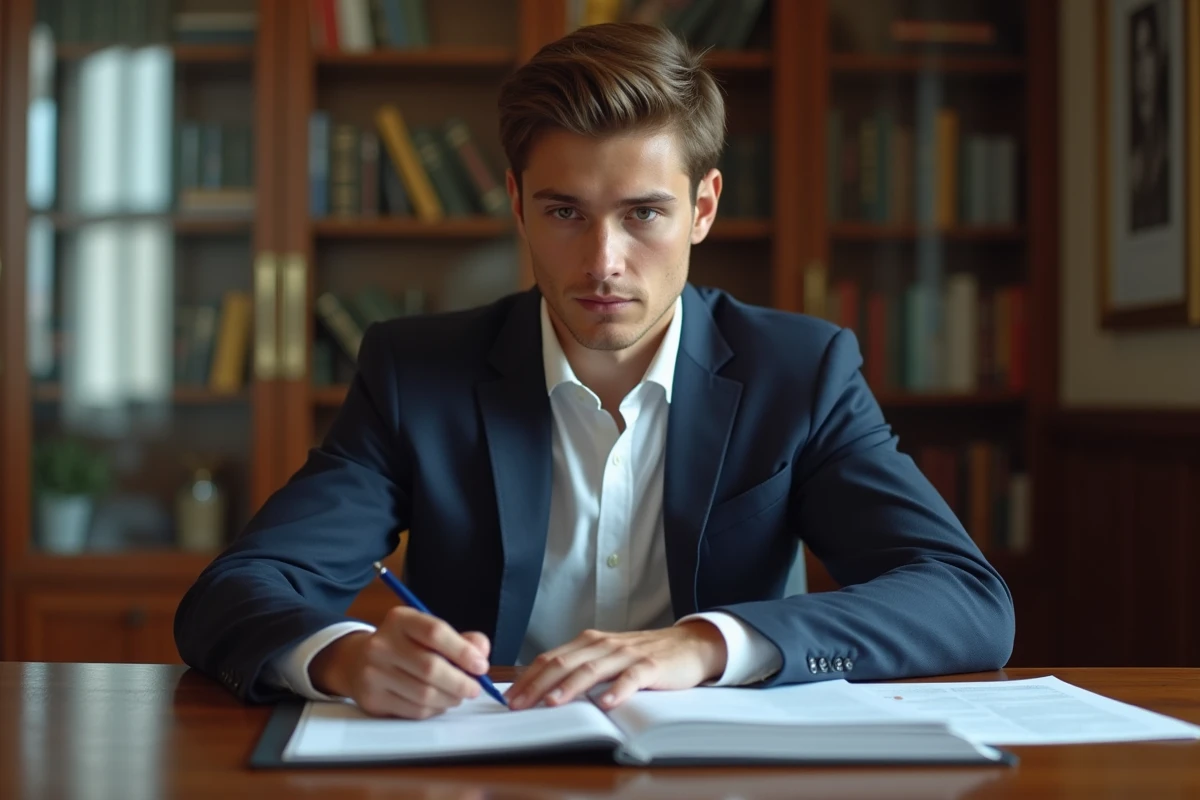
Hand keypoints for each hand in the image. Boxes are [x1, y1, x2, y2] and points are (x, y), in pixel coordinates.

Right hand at [308, 606, 491, 718]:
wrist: (357, 661)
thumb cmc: (404, 646)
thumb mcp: (427, 633)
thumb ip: (461, 639)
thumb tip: (481, 653)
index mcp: (400, 620)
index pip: (435, 632)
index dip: (463, 651)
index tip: (481, 665)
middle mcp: (382, 644)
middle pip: (430, 667)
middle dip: (460, 682)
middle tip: (474, 688)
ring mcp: (373, 673)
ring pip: (424, 693)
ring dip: (449, 698)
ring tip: (458, 695)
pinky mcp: (372, 698)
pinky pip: (413, 710)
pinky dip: (434, 709)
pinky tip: (438, 702)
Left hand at [504, 621, 727, 710]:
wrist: (687, 645)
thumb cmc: (642, 655)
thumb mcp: (607, 656)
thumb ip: (580, 666)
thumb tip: (544, 687)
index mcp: (590, 642)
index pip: (551, 658)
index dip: (528, 677)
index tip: (509, 697)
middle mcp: (604, 645)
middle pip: (565, 663)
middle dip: (538, 684)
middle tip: (519, 704)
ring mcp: (627, 654)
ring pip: (593, 669)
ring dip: (570, 687)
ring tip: (553, 702)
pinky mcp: (651, 666)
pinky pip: (631, 678)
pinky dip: (618, 690)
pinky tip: (607, 703)